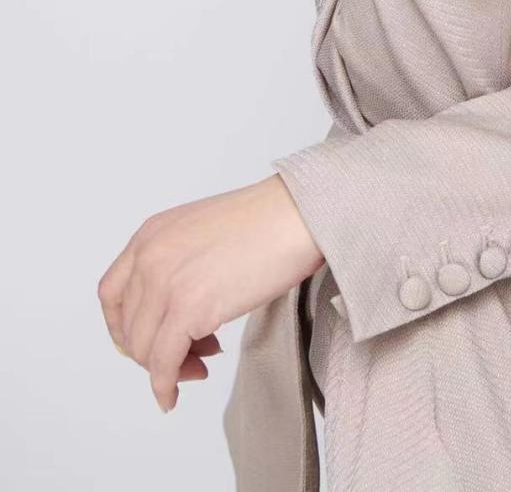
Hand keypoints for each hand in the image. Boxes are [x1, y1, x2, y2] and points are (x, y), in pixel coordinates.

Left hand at [98, 174, 323, 412]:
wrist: (296, 215)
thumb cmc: (267, 221)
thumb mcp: (202, 232)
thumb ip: (178, 263)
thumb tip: (176, 315)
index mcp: (151, 234)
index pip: (111, 293)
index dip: (123, 326)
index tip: (142, 342)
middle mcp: (149, 256)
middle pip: (128, 326)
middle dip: (152, 350)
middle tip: (186, 356)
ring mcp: (165, 282)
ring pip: (143, 349)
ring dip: (165, 368)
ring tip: (199, 364)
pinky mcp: (189, 308)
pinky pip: (163, 363)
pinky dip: (164, 385)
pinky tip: (172, 395)